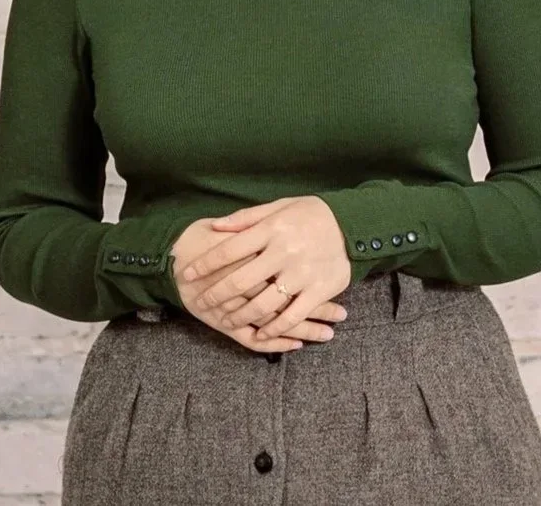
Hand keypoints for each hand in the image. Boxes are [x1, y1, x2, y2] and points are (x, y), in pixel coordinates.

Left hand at [177, 196, 350, 343]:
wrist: (353, 223)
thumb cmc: (311, 213)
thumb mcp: (279, 207)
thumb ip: (246, 219)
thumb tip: (215, 226)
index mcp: (272, 229)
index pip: (230, 249)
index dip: (205, 263)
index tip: (186, 273)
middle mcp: (284, 251)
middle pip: (241, 280)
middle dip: (216, 295)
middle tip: (200, 302)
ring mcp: (302, 273)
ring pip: (263, 303)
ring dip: (241, 315)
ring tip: (226, 320)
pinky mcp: (319, 290)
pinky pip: (292, 316)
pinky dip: (274, 328)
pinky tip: (261, 333)